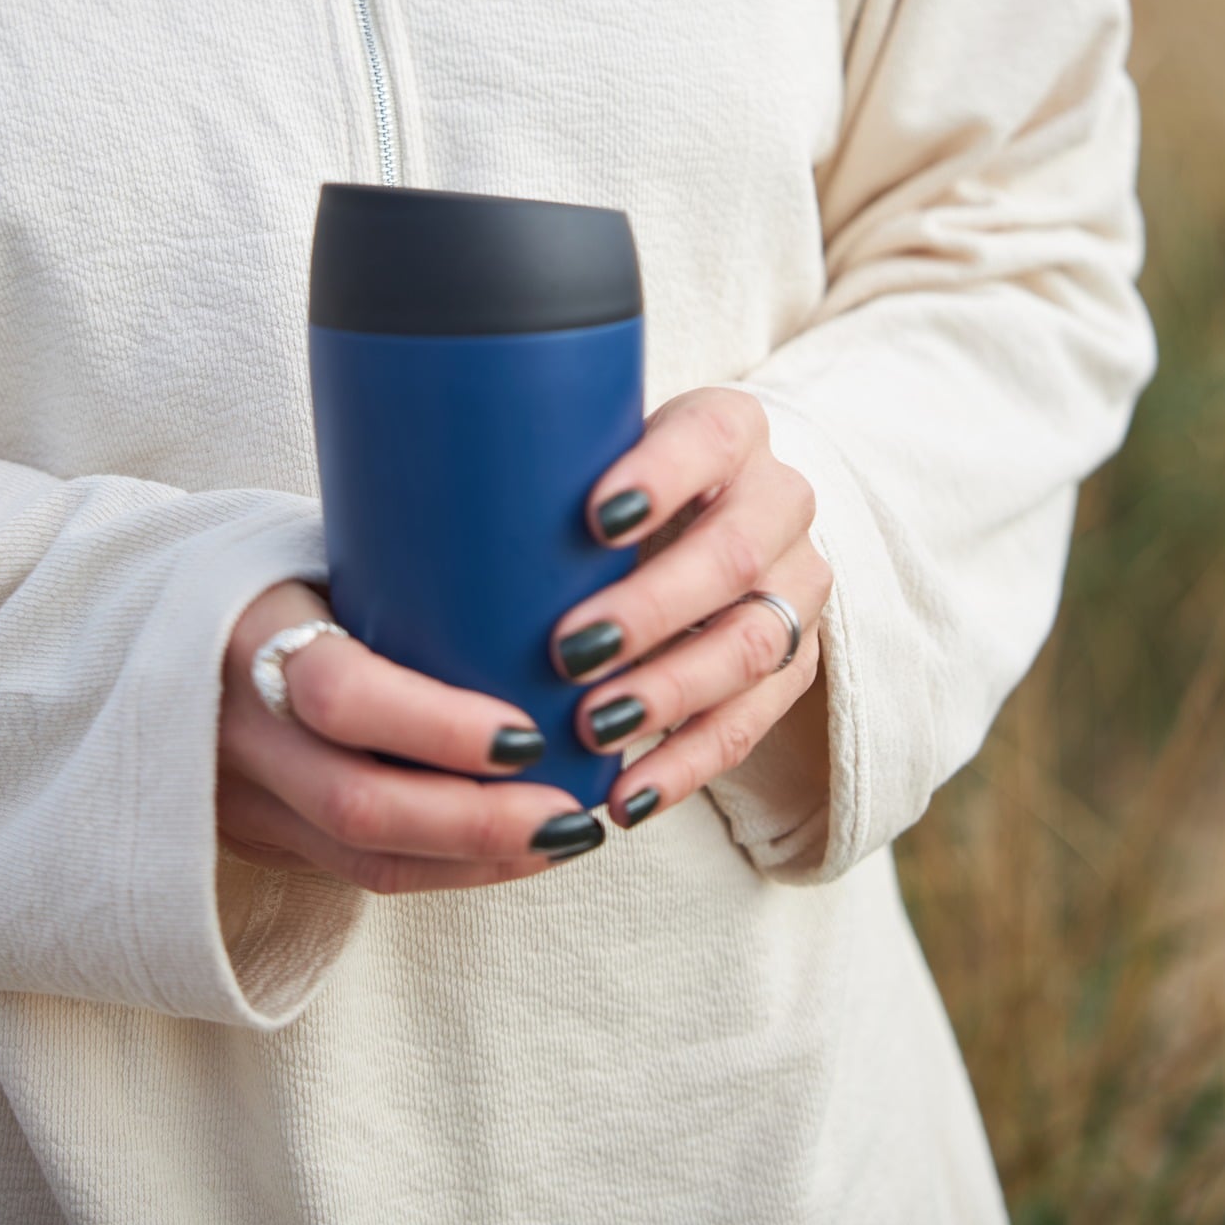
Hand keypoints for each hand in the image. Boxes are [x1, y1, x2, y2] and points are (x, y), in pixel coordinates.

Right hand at [218, 582, 607, 893]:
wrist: (145, 625)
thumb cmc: (276, 571)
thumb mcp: (319, 553)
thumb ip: (403, 574)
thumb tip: (545, 564)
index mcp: (248, 634)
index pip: (342, 696)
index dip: (441, 728)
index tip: (533, 732)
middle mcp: (238, 727)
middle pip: (358, 805)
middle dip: (480, 822)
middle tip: (573, 812)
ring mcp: (240, 795)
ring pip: (361, 860)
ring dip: (477, 859)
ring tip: (566, 837)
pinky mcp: (255, 837)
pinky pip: (357, 874)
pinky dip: (446, 869)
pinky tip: (517, 853)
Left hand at [553, 388, 832, 828]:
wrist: (705, 517)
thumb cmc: (611, 483)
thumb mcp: (593, 455)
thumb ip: (548, 470)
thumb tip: (426, 502)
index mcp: (730, 429)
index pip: (709, 440)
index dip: (660, 477)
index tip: (594, 518)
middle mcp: (779, 502)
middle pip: (734, 557)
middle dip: (652, 610)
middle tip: (572, 650)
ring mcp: (797, 586)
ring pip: (752, 646)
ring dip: (669, 694)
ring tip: (594, 728)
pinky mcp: (796, 663)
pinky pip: (751, 723)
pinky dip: (687, 764)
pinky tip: (628, 795)